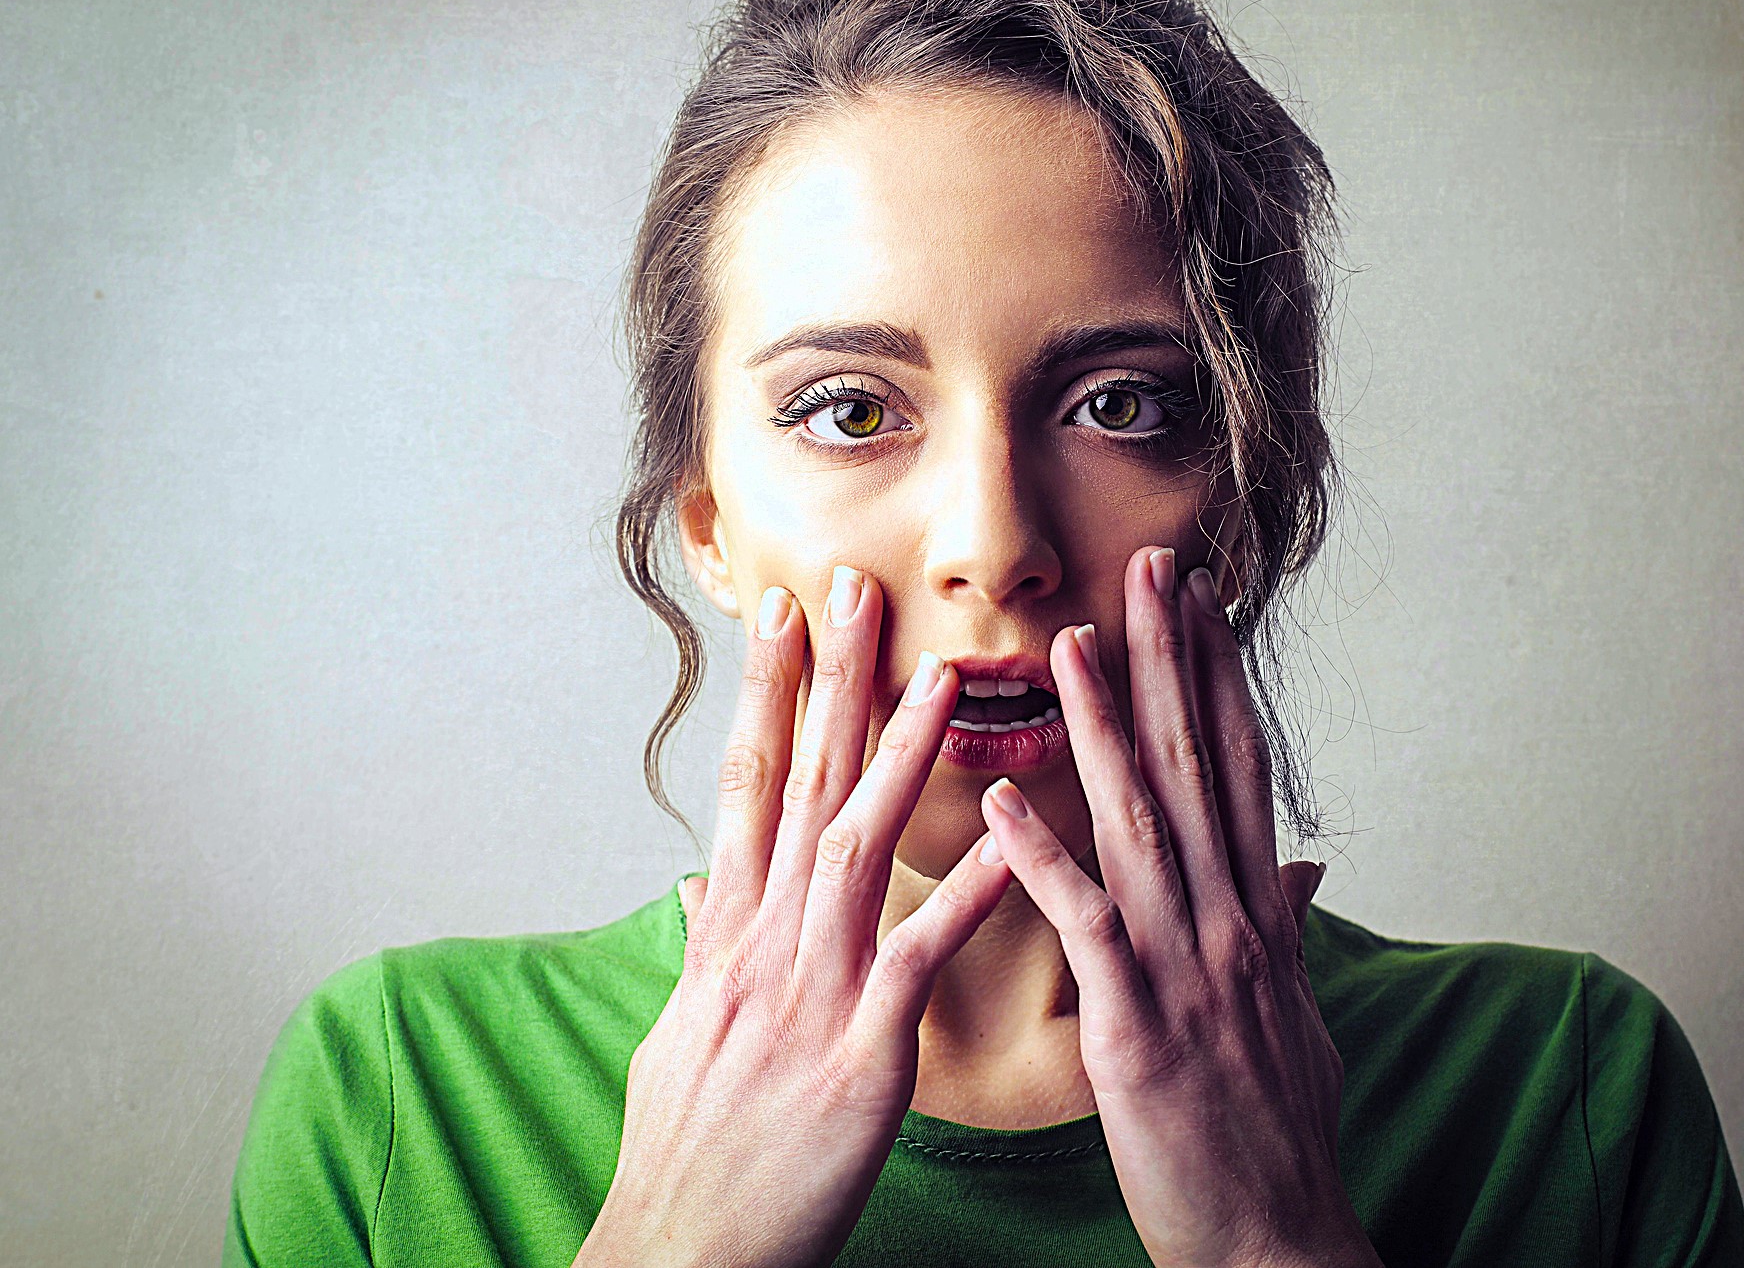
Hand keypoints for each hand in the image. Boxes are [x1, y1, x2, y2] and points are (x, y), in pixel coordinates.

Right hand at [576, 567, 1013, 1267]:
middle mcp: (762, 942)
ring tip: (941, 674)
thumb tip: (704, 890)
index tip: (783, 616)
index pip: (748, 787)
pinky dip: (972, 892)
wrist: (678, 1254)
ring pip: (857, 844)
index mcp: (728, 934)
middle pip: (798, 786)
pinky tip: (1019, 839)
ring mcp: (810, 991)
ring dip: (898, 754)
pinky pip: (924, 957)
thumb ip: (705, 950)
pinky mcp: (863, 1051)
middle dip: (826, 681)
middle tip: (852, 588)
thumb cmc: (687, 1154)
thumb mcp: (682, 1035)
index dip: (766, 696)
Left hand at [978, 546, 1383, 1267]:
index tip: (1197, 601)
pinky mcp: (1137, 1025)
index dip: (1219, 677)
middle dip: (1173, 664)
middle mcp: (1230, 922)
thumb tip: (1303, 870)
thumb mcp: (1297, 1015)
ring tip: (1068, 646)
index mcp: (1258, 914)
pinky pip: (1086, 926)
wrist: (1274, 1239)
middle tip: (1149, 570)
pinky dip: (1044, 858)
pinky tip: (1004, 797)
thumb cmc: (1275, 1131)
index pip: (1238, 768)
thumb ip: (1291, 929)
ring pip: (1143, 825)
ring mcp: (1187, 969)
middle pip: (1199, 768)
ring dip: (1106, 729)